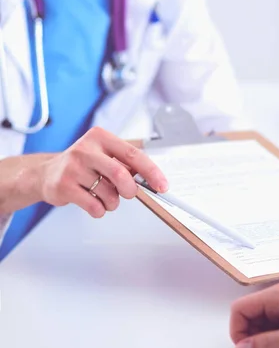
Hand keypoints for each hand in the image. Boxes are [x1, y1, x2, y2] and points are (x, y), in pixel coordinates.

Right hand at [35, 127, 167, 217]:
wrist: (47, 173)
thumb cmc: (82, 165)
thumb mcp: (103, 155)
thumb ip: (125, 164)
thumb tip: (152, 180)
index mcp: (100, 137)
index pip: (133, 154)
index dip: (151, 172)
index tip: (162, 186)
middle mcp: (86, 149)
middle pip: (121, 175)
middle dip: (130, 190)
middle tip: (128, 194)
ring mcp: (73, 167)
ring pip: (108, 194)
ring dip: (112, 202)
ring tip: (103, 196)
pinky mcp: (64, 186)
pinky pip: (94, 206)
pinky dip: (100, 210)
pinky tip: (92, 202)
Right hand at [230, 283, 278, 347]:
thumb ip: (268, 345)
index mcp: (277, 296)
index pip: (240, 308)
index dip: (238, 329)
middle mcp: (278, 296)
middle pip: (249, 314)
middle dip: (250, 335)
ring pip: (260, 320)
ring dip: (262, 336)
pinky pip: (273, 323)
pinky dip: (273, 335)